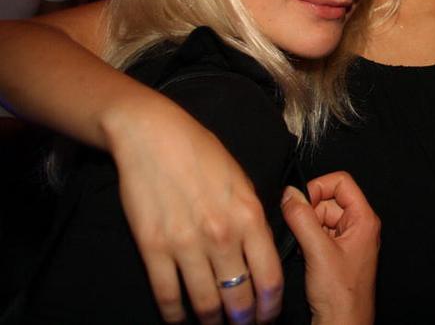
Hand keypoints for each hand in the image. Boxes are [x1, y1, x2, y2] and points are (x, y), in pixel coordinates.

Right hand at [109, 101, 282, 323]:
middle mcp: (221, 235)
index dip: (271, 305)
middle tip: (242, 324)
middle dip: (244, 318)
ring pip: (205, 303)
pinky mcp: (153, 247)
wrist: (154, 137)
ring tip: (215, 324)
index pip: (270, 277)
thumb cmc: (202, 154)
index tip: (268, 315)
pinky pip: (167, 295)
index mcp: (250, 216)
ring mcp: (186, 243)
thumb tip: (263, 252)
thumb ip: (254, 218)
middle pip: (239, 297)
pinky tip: (180, 319)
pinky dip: (175, 314)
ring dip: (212, 320)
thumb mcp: (242, 181)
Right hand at [281, 172, 380, 324]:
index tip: (300, 201)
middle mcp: (358, 226)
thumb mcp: (318, 251)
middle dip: (308, 213)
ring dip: (306, 229)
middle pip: (327, 200)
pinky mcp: (336, 254)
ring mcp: (347, 240)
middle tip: (299, 231)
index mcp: (364, 219)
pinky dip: (306, 241)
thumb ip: (302, 218)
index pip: (341, 182)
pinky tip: (304, 255)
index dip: (318, 187)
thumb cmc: (341, 297)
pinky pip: (317, 235)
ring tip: (304, 249)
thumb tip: (290, 194)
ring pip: (319, 218)